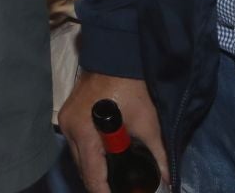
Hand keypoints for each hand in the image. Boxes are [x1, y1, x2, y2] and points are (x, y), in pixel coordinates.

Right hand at [61, 71, 166, 192]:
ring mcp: (66, 121)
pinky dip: (90, 155)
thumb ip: (158, 155)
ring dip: (95, 170)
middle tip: (120, 189)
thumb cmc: (132, 87)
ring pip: (79, 158)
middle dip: (101, 184)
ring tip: (114, 180)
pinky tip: (105, 160)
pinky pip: (78, 145)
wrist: (117, 54)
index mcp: (85, 132)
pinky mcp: (68, 115)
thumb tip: (168, 181)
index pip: (92, 176)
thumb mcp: (148, 123)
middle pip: (83, 169)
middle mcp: (69, 129)